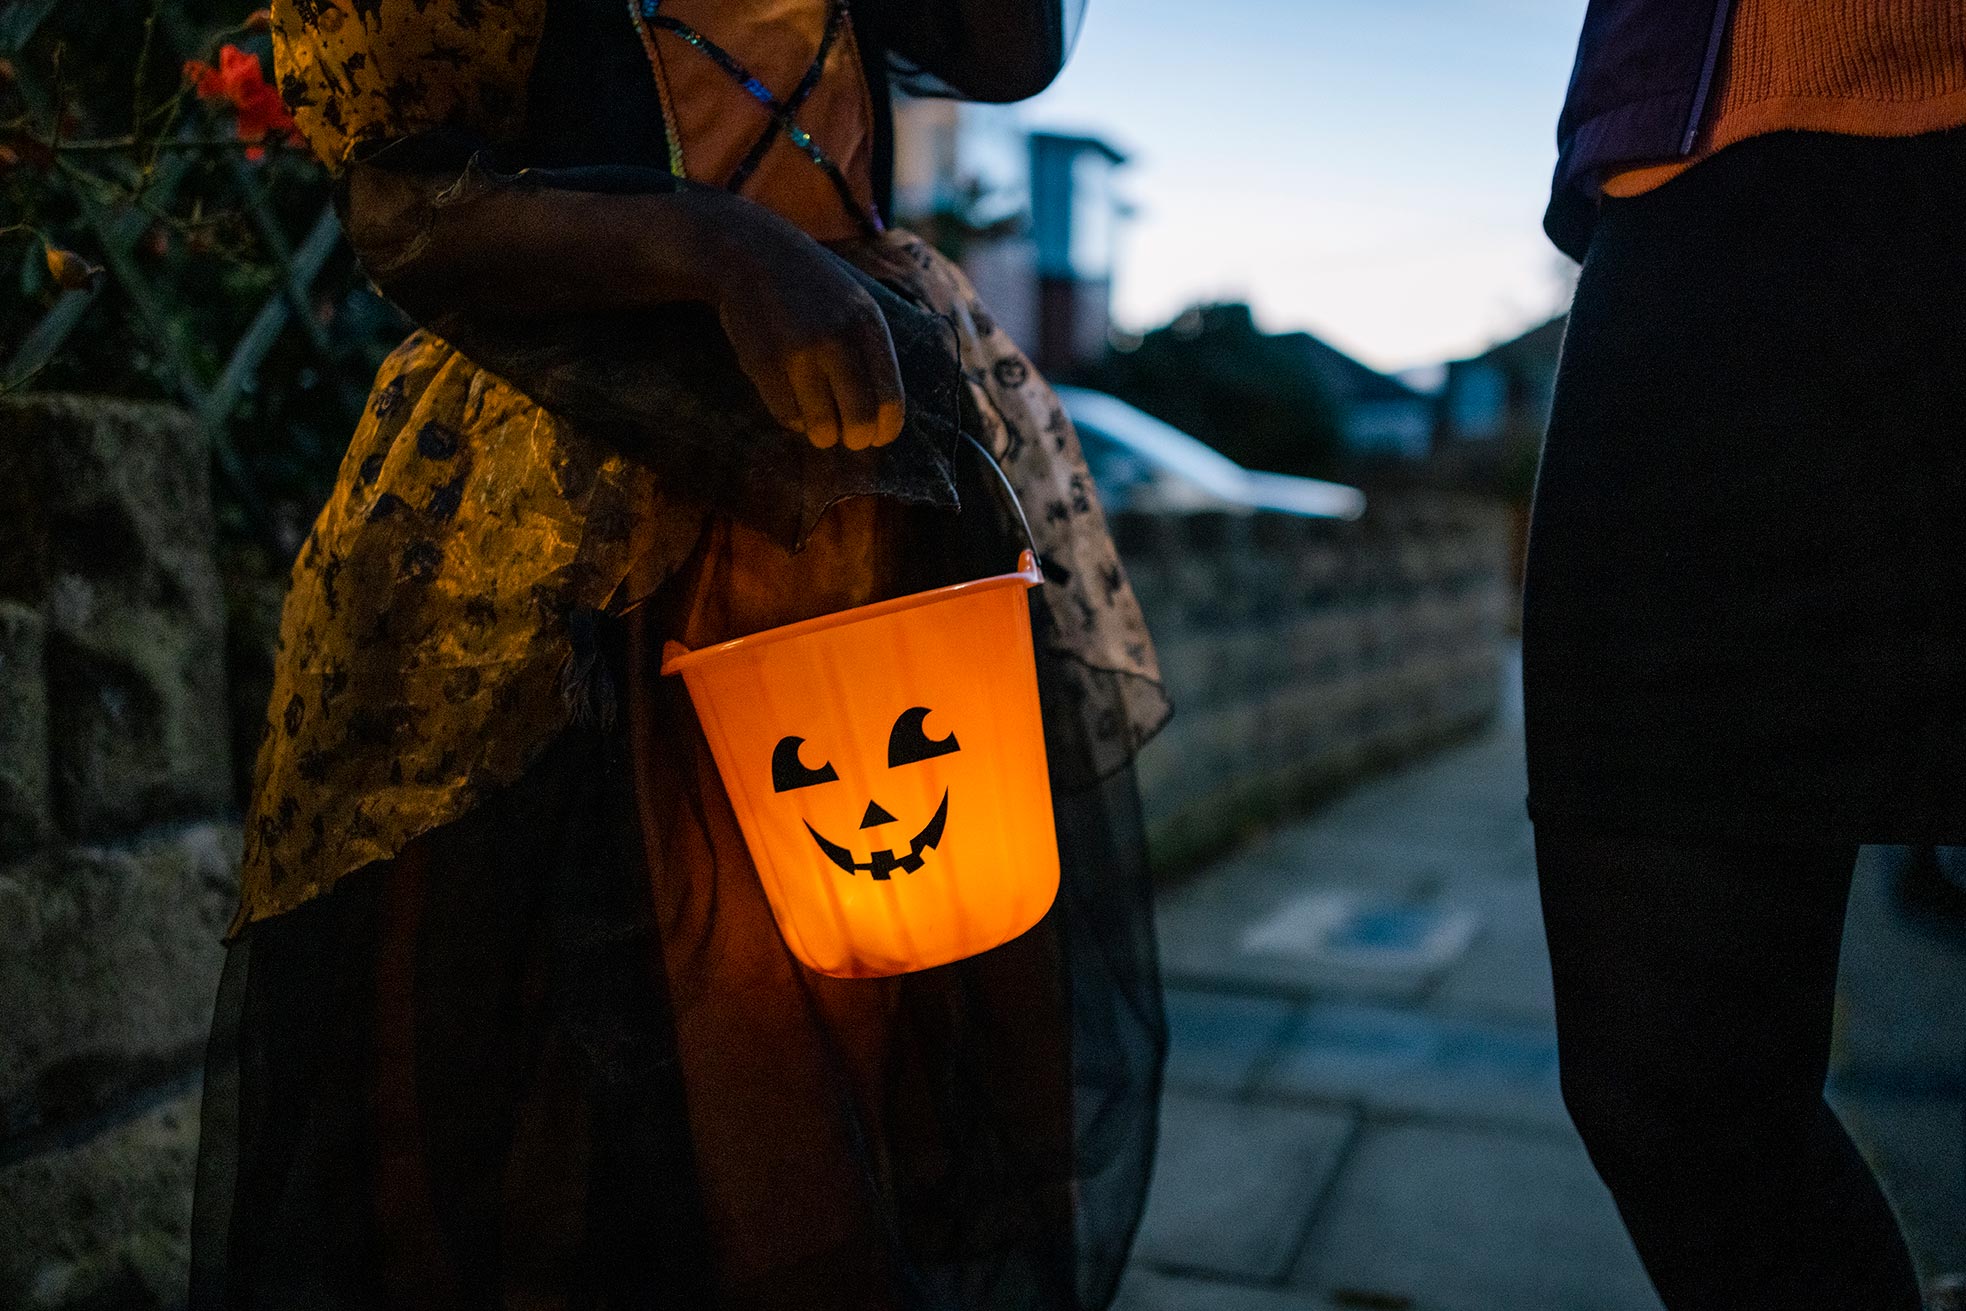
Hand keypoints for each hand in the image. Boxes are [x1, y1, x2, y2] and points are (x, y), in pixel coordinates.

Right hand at [705, 204, 904, 450]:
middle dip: (856, 438)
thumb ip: (872, 354)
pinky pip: (787, 416)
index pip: (889, 399)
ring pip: (822, 427)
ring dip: (822, 433)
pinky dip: (792, 418)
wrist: (753, 254)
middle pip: (859, 420)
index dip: (885, 429)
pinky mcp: (764, 363)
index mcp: (868, 326)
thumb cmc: (812, 290)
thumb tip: (884, 422)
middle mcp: (837, 339)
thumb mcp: (856, 307)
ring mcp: (798, 352)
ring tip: (818, 421)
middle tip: (849, 438)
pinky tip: (792, 399)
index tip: (878, 437)